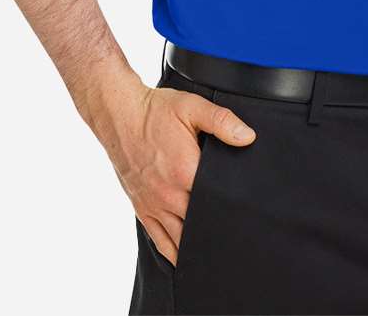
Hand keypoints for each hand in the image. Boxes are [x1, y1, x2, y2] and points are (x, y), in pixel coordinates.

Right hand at [97, 78, 257, 264]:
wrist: (119, 115)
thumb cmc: (155, 112)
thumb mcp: (192, 107)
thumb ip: (223, 122)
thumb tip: (248, 137)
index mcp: (185, 172)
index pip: (216, 202)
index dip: (233, 210)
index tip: (247, 216)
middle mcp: (169, 195)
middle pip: (200, 225)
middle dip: (218, 231)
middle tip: (238, 240)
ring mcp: (154, 205)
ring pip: (180, 240)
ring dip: (197, 246)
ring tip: (217, 254)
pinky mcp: (142, 208)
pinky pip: (159, 240)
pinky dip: (173, 252)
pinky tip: (185, 259)